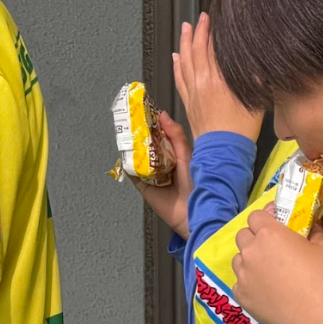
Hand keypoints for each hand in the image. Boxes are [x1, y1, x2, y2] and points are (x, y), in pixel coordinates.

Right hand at [132, 111, 192, 237]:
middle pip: (146, 145)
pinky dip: (128, 164)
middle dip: (139, 134)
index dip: (151, 124)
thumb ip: (176, 135)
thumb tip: (163, 115)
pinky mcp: (143, 186)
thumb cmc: (196, 184)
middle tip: (131, 121)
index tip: (143, 111)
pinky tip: (126, 154)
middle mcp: (162, 163)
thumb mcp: (186, 154)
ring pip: (137, 157)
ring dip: (132, 147)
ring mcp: (151, 174)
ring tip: (127, 134)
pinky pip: (132, 173)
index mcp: (174, 153)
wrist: (193, 211)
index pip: (159, 135)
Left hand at [175, 13, 262, 140]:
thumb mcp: (255, 98)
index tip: (214, 18)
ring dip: (184, 43)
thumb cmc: (240, 130)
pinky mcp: (189, 103)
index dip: (212, 31)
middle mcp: (202, 83)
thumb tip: (255, 59)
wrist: (224, 152)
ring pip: (185, 62)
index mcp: (218, 80)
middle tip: (200, 18)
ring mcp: (193, 93)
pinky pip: (179, 79)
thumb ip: (254, 77)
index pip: (212, 47)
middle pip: (196, 50)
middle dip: (197, 31)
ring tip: (185, 29)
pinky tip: (176, 57)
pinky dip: (177, 65)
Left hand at [232, 208, 322, 323]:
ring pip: (238, 259)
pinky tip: (265, 290)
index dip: (265, 220)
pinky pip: (240, 283)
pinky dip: (249, 283)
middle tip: (272, 249)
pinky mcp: (241, 295)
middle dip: (255, 238)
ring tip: (267, 271)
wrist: (314, 317)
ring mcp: (243, 274)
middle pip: (243, 236)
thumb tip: (312, 227)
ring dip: (249, 260)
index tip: (275, 226)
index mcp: (269, 233)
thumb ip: (315, 233)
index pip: (256, 216)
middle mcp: (251, 251)